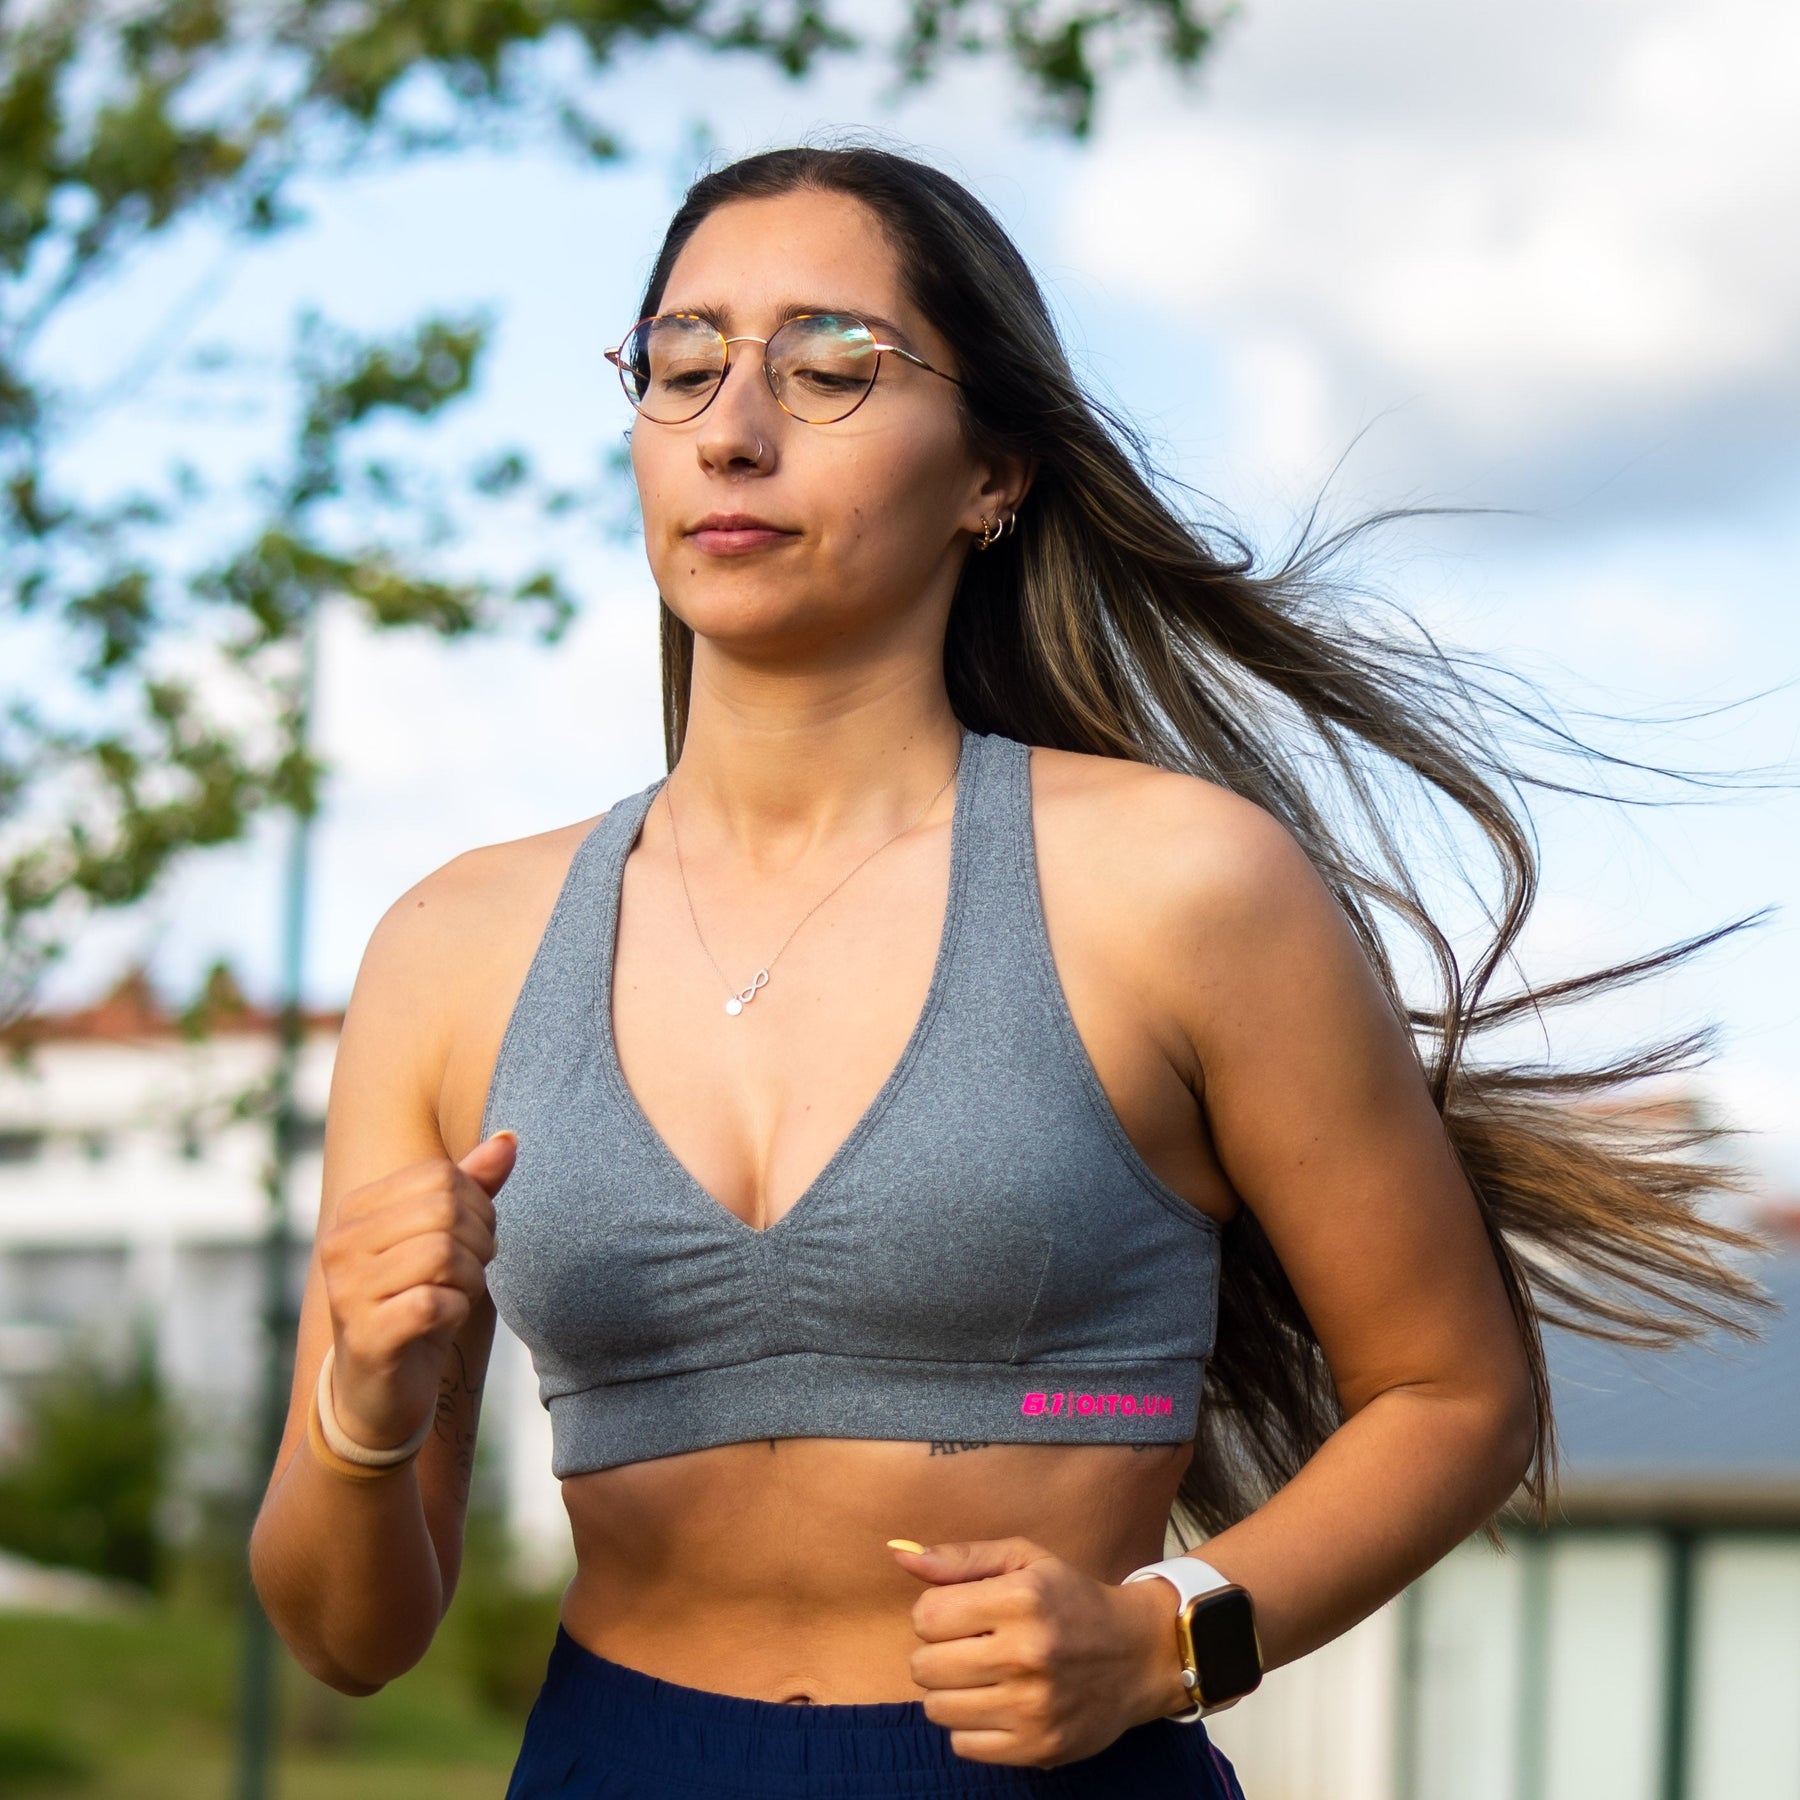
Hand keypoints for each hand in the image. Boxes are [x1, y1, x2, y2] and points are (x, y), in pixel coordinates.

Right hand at [317, 1131, 516, 1450]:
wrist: (379, 1390)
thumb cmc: (416, 1302)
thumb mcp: (445, 1239)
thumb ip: (473, 1188)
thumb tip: (510, 1139)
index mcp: (356, 1210)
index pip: (440, 1175)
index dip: (478, 1203)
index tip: (477, 1237)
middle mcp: (340, 1243)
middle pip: (443, 1209)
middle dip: (479, 1240)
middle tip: (475, 1269)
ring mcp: (347, 1291)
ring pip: (442, 1253)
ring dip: (471, 1277)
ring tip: (459, 1294)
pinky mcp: (365, 1335)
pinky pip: (434, 1302)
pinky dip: (457, 1310)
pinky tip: (444, 1320)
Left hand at [889, 1536, 1189, 1766]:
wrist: (1138, 1654)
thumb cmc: (1071, 1598)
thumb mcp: (1024, 1560)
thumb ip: (960, 1558)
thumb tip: (899, 1557)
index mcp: (1021, 1600)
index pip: (926, 1615)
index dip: (935, 1613)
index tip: (960, 1614)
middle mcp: (1027, 1654)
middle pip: (924, 1666)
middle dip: (936, 1653)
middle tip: (967, 1647)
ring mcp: (1033, 1707)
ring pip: (938, 1709)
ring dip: (949, 1691)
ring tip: (980, 1675)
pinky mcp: (1038, 1747)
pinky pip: (963, 1745)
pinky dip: (969, 1726)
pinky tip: (996, 1703)